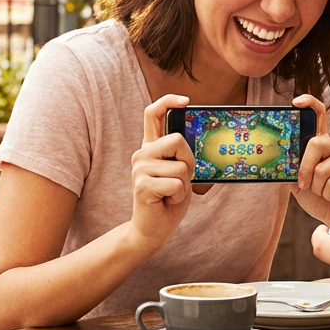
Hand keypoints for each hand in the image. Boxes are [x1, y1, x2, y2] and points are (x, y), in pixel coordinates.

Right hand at [130, 94, 195, 251]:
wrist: (153, 229)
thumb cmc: (169, 199)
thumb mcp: (180, 171)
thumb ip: (181, 154)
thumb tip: (189, 139)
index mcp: (151, 147)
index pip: (153, 113)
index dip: (168, 101)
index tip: (186, 100)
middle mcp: (142, 154)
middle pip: (177, 140)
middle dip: (188, 161)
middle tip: (180, 179)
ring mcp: (140, 169)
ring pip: (181, 166)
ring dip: (184, 184)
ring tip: (171, 193)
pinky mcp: (142, 186)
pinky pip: (176, 183)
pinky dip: (179, 195)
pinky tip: (166, 201)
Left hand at [291, 94, 329, 226]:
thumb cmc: (321, 198)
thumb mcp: (299, 184)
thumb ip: (291, 170)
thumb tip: (281, 162)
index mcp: (322, 143)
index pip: (319, 115)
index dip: (309, 103)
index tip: (296, 102)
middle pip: (315, 143)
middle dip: (305, 169)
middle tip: (305, 185)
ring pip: (322, 169)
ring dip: (317, 188)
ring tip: (326, 192)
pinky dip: (329, 194)